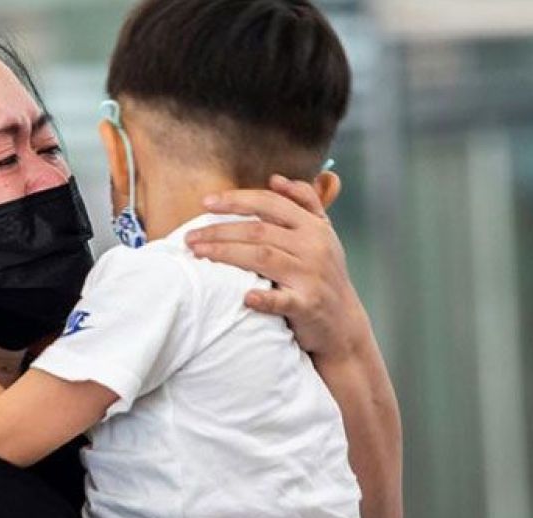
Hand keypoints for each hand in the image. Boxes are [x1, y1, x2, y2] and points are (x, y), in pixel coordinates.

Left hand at [185, 175, 370, 360]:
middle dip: (219, 230)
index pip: (270, 203)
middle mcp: (314, 246)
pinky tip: (245, 297)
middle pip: (258, 230)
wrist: (343, 323)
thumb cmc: (323, 275)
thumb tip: (275, 179)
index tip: (206, 203)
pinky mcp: (309, 305)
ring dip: (226, 253)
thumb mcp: (322, 234)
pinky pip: (283, 300)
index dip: (236, 200)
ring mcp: (312, 276)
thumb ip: (303, 203)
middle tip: (190, 236)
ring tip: (198, 253)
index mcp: (313, 226)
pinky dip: (264, 299)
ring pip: (262, 257)